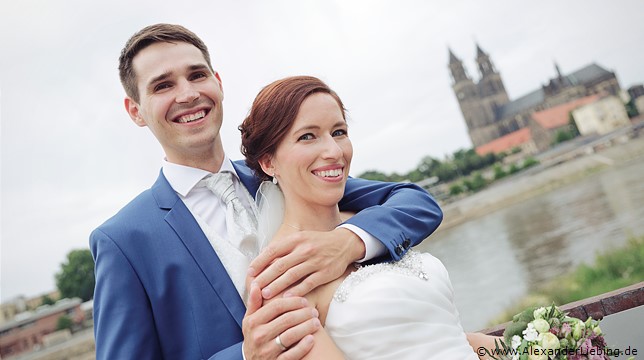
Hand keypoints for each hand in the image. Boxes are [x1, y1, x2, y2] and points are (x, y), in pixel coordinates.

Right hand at [243, 283, 318, 358]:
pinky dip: (303, 346)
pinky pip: (292, 354)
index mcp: (252, 322)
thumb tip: (256, 283)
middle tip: (314, 311)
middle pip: (286, 319)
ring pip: (291, 335)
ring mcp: (267, 351)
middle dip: (304, 314)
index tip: (305, 301)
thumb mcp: (250, 320)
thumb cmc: (254, 336)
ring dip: (307, 327)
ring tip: (317, 322)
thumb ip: (254, 303)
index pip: (276, 306)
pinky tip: (311, 339)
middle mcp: (258, 336)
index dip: (293, 301)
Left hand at [248, 228, 363, 298]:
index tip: (249, 273)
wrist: (343, 244)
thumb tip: (262, 260)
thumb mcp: (300, 239)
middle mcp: (304, 249)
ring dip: (277, 286)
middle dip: (265, 277)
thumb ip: (284, 248)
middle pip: (280, 265)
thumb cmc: (317, 243)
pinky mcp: (325, 273)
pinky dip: (297, 291)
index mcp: (296, 240)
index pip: (273, 250)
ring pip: (292, 275)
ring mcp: (315, 261)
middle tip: (253, 288)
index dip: (259, 262)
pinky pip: (308, 283)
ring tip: (265, 295)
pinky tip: (287, 298)